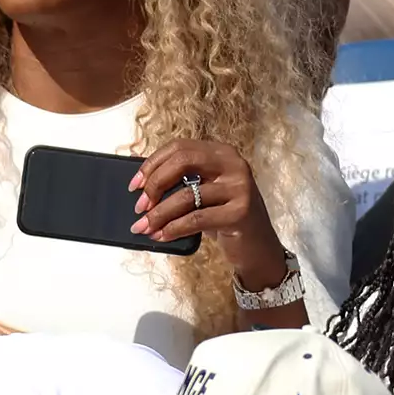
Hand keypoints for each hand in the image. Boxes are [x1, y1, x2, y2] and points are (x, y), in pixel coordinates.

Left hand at [130, 140, 287, 285]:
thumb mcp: (206, 192)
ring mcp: (239, 187)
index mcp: (222, 153)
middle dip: (155, 184)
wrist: (259, 247)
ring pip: (186, 195)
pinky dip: (174, 228)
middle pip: (183, 161)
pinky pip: (197, 218)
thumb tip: (141, 183)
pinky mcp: (240, 212)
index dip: (153, 164)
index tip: (134, 186)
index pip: (180, 147)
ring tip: (145, 227)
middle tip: (140, 207)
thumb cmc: (226, 217)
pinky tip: (163, 235)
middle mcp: (233, 164)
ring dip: (159, 214)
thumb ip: (183, 181)